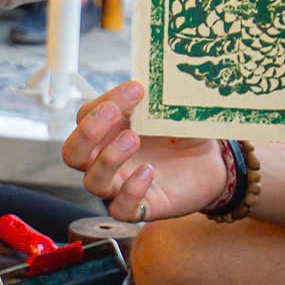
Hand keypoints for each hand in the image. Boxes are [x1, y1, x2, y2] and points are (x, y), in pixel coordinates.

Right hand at [61, 81, 230, 221]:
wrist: (212, 160)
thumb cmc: (181, 131)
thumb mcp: (167, 109)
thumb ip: (152, 96)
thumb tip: (149, 75)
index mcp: (107, 130)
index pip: (86, 116)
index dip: (103, 103)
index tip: (136, 89)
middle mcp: (106, 159)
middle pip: (72, 154)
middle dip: (87, 132)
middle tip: (113, 113)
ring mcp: (121, 184)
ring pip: (92, 182)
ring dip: (108, 158)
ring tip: (133, 139)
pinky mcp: (141, 207)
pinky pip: (121, 208)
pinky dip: (130, 190)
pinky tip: (149, 172)